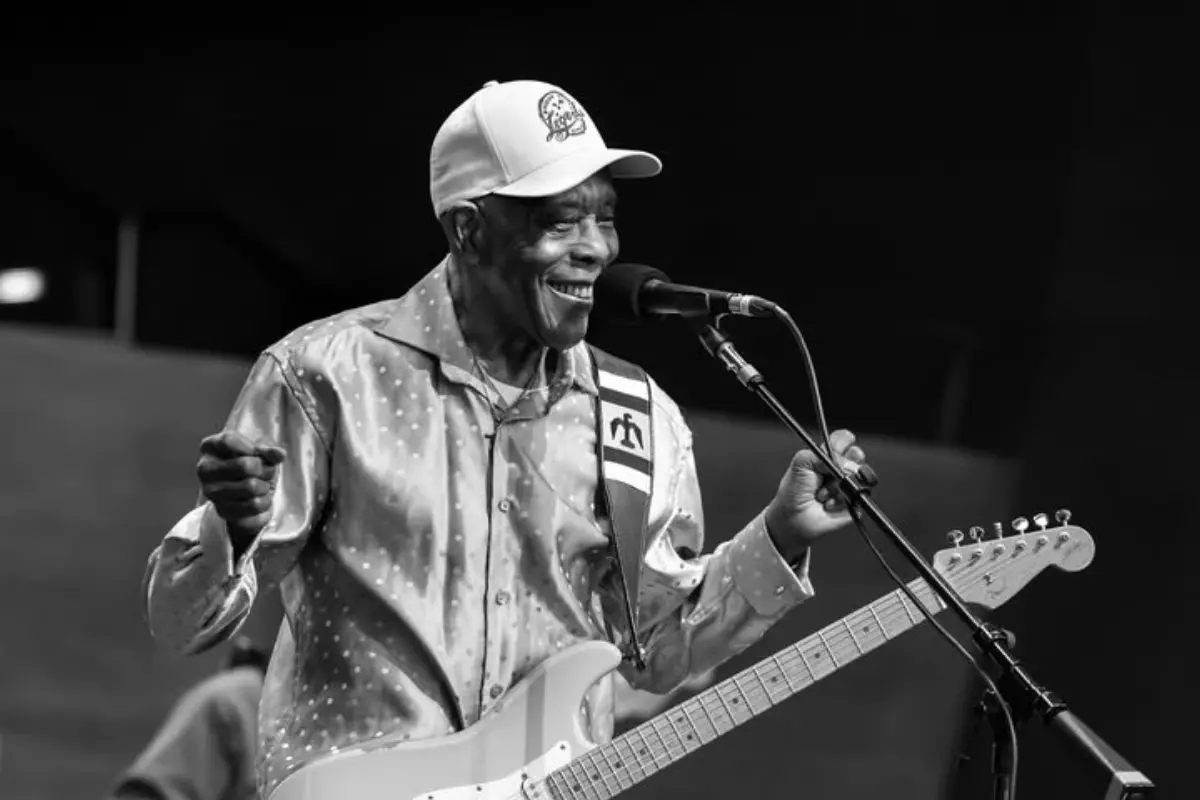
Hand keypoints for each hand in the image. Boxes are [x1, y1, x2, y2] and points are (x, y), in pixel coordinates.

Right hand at [196, 430, 285, 550]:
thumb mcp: (261, 454)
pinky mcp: (222, 511)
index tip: (257, 452)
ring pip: (251, 487)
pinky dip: (265, 501)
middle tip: (264, 472)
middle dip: (264, 469)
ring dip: (265, 486)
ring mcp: (210, 491)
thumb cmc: (252, 467)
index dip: (250, 447)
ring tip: (262, 485)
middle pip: (244, 465)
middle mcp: (204, 469)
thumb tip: (279, 453)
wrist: (248, 496)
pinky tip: (260, 499)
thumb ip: (269, 452)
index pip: (228, 440)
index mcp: (210, 447)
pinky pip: (254, 505)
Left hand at [764, 429, 868, 560]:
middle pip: (857, 455)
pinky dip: (839, 501)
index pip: (844, 439)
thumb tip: (846, 463)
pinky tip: (827, 504)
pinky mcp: (855, 502)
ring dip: (836, 485)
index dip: (845, 440)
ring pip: (858, 476)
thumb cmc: (794, 492)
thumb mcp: (801, 463)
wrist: (794, 519)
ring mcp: (849, 485)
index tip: (840, 445)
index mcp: (828, 456)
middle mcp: (841, 468)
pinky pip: (857, 496)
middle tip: (830, 472)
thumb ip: (821, 455)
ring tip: (822, 493)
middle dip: (846, 462)